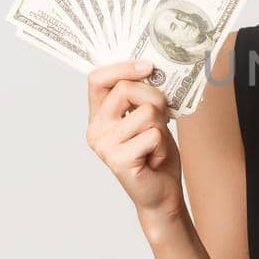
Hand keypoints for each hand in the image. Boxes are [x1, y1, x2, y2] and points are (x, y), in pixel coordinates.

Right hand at [86, 59, 184, 220]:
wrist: (162, 192)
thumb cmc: (156, 153)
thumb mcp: (149, 117)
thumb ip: (141, 96)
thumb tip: (149, 68)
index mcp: (99, 116)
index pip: (98, 79)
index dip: (123, 67)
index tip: (148, 66)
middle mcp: (96, 129)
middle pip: (125, 89)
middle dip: (154, 99)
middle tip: (159, 121)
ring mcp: (104, 145)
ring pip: (146, 112)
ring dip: (161, 127)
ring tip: (154, 145)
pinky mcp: (118, 159)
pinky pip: (153, 135)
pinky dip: (162, 146)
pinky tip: (154, 159)